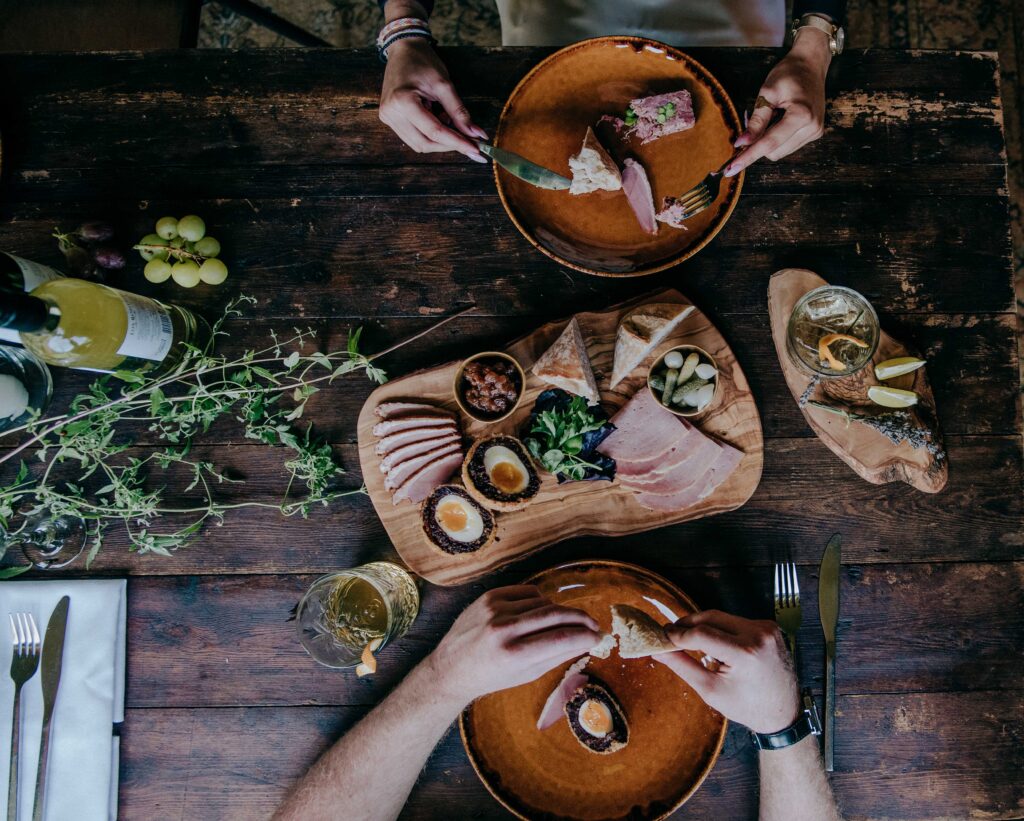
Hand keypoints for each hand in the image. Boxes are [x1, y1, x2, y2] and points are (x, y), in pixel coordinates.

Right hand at [379, 37, 487, 161]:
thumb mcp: (444, 85)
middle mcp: (391, 113)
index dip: (457, 142)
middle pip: (425, 143)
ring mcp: (388, 117)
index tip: (475, 149)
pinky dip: (429, 135)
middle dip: (449, 144)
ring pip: (419, 144)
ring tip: (448, 121)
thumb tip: (476, 134)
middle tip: (468, 140)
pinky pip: (412, 137)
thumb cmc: (422, 62)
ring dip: (439, 141)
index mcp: (403, 101)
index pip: (435, 132)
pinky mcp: (389, 119)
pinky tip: (437, 120)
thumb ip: (459, 112)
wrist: (403, 49)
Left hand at [426, 585, 602, 701]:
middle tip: (594, 624)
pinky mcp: (490, 596)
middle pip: (556, 614)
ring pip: (544, 602)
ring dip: (559, 612)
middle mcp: (503, 628)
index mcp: (513, 654)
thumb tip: (588, 640)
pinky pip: (528, 593)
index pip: (561, 639)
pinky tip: (540, 613)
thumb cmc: (492, 675)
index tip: (598, 636)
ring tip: (562, 625)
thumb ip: (558, 655)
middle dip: (581, 618)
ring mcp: (495, 609)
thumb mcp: (527, 674)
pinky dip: (540, 601)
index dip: (585, 636)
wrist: (453, 667)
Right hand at [655, 610, 799, 733]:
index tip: (662, 636)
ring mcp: (766, 628)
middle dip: (688, 625)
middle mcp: (759, 634)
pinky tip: (716, 645)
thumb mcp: (710, 690)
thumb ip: (682, 666)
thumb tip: (659, 651)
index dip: (678, 634)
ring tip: (690, 641)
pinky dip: (721, 629)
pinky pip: (736, 621)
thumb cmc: (748, 706)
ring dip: (704, 626)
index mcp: (746, 653)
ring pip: (722, 617)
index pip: (701, 634)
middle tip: (671, 634)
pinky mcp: (769, 627)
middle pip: (711, 617)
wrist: (784, 712)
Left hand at [725, 30, 830, 175]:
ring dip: (767, 140)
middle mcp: (812, 127)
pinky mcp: (814, 133)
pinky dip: (777, 138)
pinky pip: (787, 146)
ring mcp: (815, 132)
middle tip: (752, 122)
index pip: (769, 143)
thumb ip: (756, 120)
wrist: (811, 64)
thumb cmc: (789, 73)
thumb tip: (742, 143)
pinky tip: (779, 120)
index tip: (731, 169)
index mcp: (802, 115)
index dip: (748, 156)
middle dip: (757, 143)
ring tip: (771, 116)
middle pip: (773, 151)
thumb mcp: (767, 92)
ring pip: (779, 152)